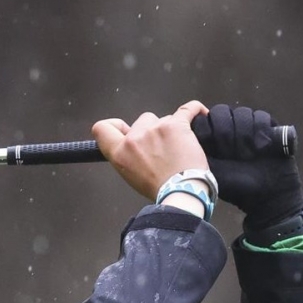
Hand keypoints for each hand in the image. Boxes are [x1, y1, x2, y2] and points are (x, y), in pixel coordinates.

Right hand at [92, 102, 210, 201]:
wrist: (181, 193)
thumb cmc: (158, 189)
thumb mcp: (131, 175)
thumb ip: (127, 155)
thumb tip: (133, 143)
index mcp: (119, 152)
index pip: (102, 128)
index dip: (113, 126)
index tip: (124, 129)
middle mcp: (134, 137)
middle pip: (142, 121)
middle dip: (152, 131)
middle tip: (163, 149)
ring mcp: (155, 128)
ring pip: (164, 118)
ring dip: (171, 129)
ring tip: (181, 147)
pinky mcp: (176, 125)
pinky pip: (188, 109)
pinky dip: (195, 110)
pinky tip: (200, 114)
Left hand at [189, 104, 302, 228]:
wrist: (265, 192)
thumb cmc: (234, 184)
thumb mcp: (207, 167)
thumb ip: (194, 147)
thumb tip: (187, 127)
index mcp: (211, 138)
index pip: (204, 118)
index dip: (208, 130)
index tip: (211, 148)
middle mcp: (228, 130)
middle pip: (221, 112)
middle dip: (225, 133)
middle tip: (229, 153)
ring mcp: (248, 127)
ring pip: (241, 113)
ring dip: (244, 134)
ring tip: (248, 154)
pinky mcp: (267, 127)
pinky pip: (261, 117)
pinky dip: (260, 130)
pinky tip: (261, 147)